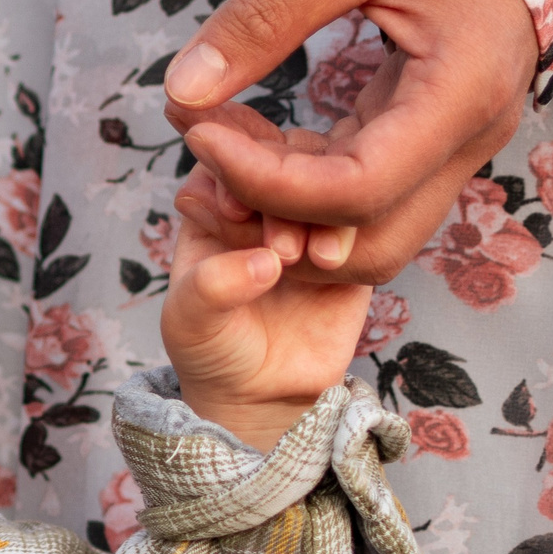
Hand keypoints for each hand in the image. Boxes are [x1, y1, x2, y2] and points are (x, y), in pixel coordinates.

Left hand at [162, 0, 537, 281]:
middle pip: (367, 242)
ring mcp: (456, 143)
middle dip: (271, 218)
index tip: (199, 130)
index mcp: (463, 92)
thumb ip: (263, 17)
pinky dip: (297, 182)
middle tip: (200, 151)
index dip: (263, 182)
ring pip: (363, 230)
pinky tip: (242, 135)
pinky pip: (360, 192)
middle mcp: (471, 136)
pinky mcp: (428, 135)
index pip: (355, 192)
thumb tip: (181, 92)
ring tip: (214, 140)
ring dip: (281, 209)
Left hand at [162, 152, 371, 451]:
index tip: (237, 210)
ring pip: (326, 180)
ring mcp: (310, 217)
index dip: (232, 176)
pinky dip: (353, 229)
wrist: (261, 392)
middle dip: (281, 195)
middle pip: (281, 161)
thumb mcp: (189, 321)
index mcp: (213, 203)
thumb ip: (212, 288)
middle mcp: (263, 201)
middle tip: (279, 249)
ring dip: (318, 210)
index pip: (225, 162)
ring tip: (301, 259)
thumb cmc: (211, 348)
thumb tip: (264, 263)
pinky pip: (363, 219)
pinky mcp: (351, 242)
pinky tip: (335, 260)